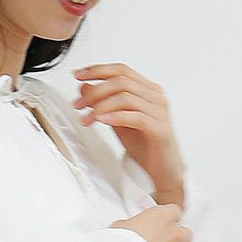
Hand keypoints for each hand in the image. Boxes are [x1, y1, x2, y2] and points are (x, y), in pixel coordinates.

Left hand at [72, 62, 186, 197]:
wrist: (163, 171)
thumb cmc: (145, 146)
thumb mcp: (117, 121)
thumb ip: (104, 103)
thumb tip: (85, 87)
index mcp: (147, 90)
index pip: (121, 70)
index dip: (98, 70)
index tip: (78, 75)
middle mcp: (155, 97)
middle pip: (122, 81)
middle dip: (95, 91)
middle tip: (78, 104)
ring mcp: (160, 112)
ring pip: (126, 97)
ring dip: (101, 106)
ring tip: (87, 118)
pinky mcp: (160, 129)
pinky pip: (136, 117)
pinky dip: (116, 117)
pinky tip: (102, 120)